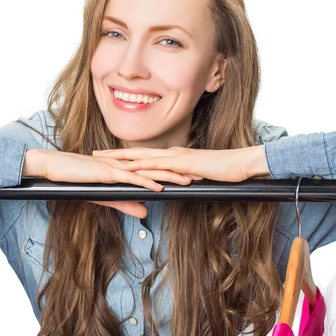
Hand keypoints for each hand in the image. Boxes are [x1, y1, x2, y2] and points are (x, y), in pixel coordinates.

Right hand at [28, 149, 197, 217]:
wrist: (55, 168)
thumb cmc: (77, 179)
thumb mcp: (105, 196)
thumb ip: (125, 202)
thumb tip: (145, 212)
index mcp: (125, 168)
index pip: (154, 169)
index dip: (174, 172)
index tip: (192, 176)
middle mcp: (124, 164)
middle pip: (157, 167)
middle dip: (180, 171)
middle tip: (202, 175)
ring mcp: (116, 167)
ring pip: (147, 171)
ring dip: (168, 176)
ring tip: (188, 181)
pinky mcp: (106, 173)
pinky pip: (129, 178)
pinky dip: (144, 183)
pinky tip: (158, 187)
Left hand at [92, 145, 266, 183]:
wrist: (241, 165)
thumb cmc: (222, 171)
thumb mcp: (198, 176)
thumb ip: (184, 178)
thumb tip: (175, 183)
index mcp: (173, 156)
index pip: (144, 154)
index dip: (124, 156)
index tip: (107, 157)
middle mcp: (172, 153)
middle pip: (137, 152)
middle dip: (114, 154)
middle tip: (95, 154)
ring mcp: (177, 157)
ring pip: (143, 156)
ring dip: (122, 158)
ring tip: (103, 160)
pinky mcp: (184, 164)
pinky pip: (159, 165)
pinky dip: (142, 166)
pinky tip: (129, 168)